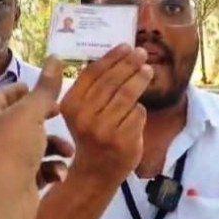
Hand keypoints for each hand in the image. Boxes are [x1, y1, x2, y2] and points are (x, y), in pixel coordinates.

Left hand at [0, 56, 73, 218]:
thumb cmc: (8, 150)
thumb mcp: (29, 114)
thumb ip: (45, 88)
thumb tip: (55, 56)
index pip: (7, 93)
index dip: (29, 90)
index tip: (50, 91)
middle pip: (24, 119)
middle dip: (47, 119)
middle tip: (64, 116)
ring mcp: (4, 160)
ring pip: (35, 145)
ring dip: (55, 147)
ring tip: (69, 152)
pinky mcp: (17, 181)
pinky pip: (38, 168)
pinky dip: (50, 168)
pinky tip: (60, 173)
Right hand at [60, 44, 152, 186]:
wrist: (95, 172)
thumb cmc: (91, 135)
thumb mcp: (81, 111)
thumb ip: (92, 88)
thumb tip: (116, 56)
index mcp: (70, 105)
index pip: (93, 73)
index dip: (111, 58)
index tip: (126, 46)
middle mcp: (84, 116)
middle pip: (112, 82)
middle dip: (129, 64)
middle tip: (141, 53)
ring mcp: (104, 129)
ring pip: (128, 96)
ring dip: (140, 80)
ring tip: (147, 71)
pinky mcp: (123, 140)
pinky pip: (137, 113)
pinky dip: (140, 109)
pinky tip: (137, 110)